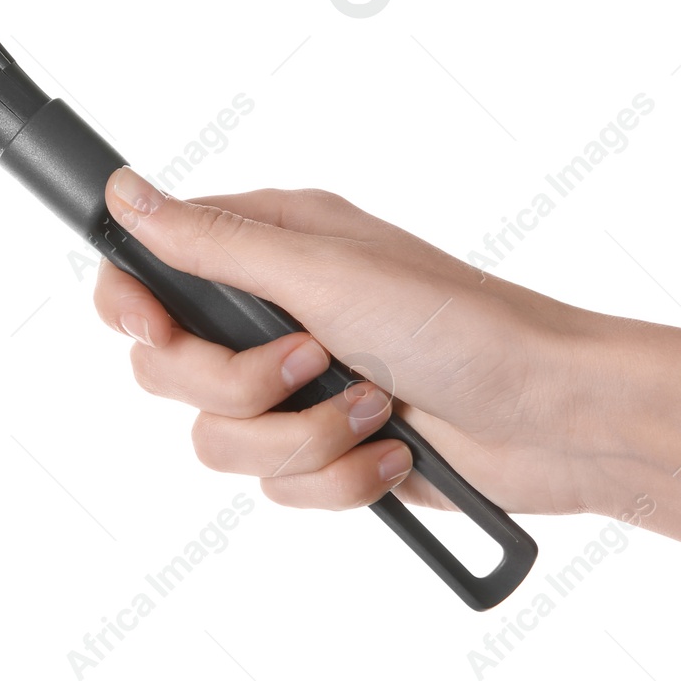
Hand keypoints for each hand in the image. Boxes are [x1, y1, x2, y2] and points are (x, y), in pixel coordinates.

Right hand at [93, 168, 613, 517]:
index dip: (132, 306)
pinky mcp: (325, 449)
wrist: (556, 419)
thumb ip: (214, 245)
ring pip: (219, 441)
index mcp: (270, 248)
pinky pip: (276, 486)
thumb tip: (125, 194)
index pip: (149, 269)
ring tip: (373, 410)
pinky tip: (392, 450)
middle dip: (241, 387)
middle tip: (313, 363)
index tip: (151, 331)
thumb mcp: (326, 273)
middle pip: (171, 371)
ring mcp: (299, 388)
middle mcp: (274, 314)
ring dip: (302, 439)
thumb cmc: (462, 323)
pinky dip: (338, 477)